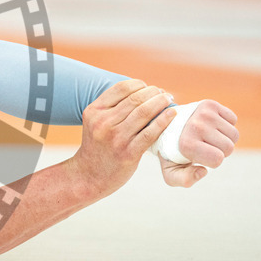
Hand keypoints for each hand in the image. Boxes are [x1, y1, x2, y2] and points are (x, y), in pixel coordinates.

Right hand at [70, 79, 175, 195]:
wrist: (89, 175)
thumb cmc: (98, 146)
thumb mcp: (95, 122)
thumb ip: (112, 108)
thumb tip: (142, 92)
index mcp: (94, 111)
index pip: (121, 88)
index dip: (139, 84)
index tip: (149, 88)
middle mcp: (103, 123)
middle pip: (135, 99)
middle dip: (154, 92)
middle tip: (164, 93)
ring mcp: (116, 138)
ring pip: (144, 113)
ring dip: (161, 103)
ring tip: (169, 100)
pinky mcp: (128, 153)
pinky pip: (150, 132)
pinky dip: (164, 120)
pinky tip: (172, 114)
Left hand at [159, 99, 238, 186]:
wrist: (167, 127)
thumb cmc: (173, 153)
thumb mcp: (172, 172)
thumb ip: (185, 179)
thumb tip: (202, 171)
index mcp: (186, 144)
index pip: (218, 159)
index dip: (213, 161)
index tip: (200, 156)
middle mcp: (195, 126)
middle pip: (229, 148)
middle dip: (220, 150)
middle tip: (204, 145)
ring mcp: (203, 113)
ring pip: (234, 134)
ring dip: (224, 138)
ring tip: (207, 136)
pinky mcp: (210, 104)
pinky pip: (233, 119)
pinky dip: (226, 124)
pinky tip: (211, 126)